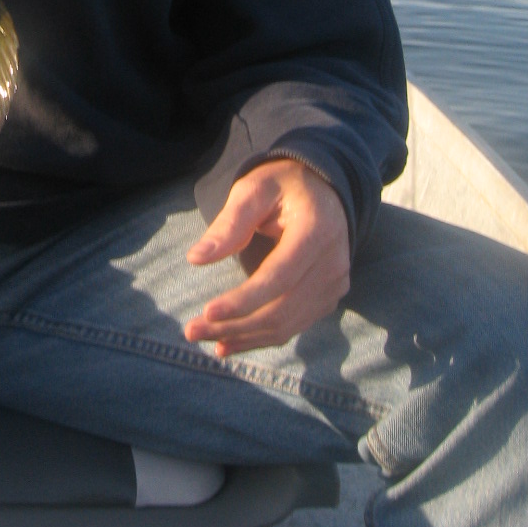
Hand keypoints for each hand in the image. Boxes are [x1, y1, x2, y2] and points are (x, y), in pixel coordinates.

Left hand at [183, 159, 349, 356]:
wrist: (323, 190)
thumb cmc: (282, 185)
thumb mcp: (254, 188)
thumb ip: (229, 223)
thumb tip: (196, 258)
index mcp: (317, 231)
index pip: (279, 278)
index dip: (243, 300)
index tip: (207, 311)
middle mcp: (333, 264)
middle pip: (281, 309)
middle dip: (235, 325)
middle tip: (192, 330)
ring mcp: (334, 285)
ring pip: (286, 325)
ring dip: (243, 336)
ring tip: (205, 337)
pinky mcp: (328, 298)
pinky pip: (294, 325)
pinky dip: (260, 337)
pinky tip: (229, 341)